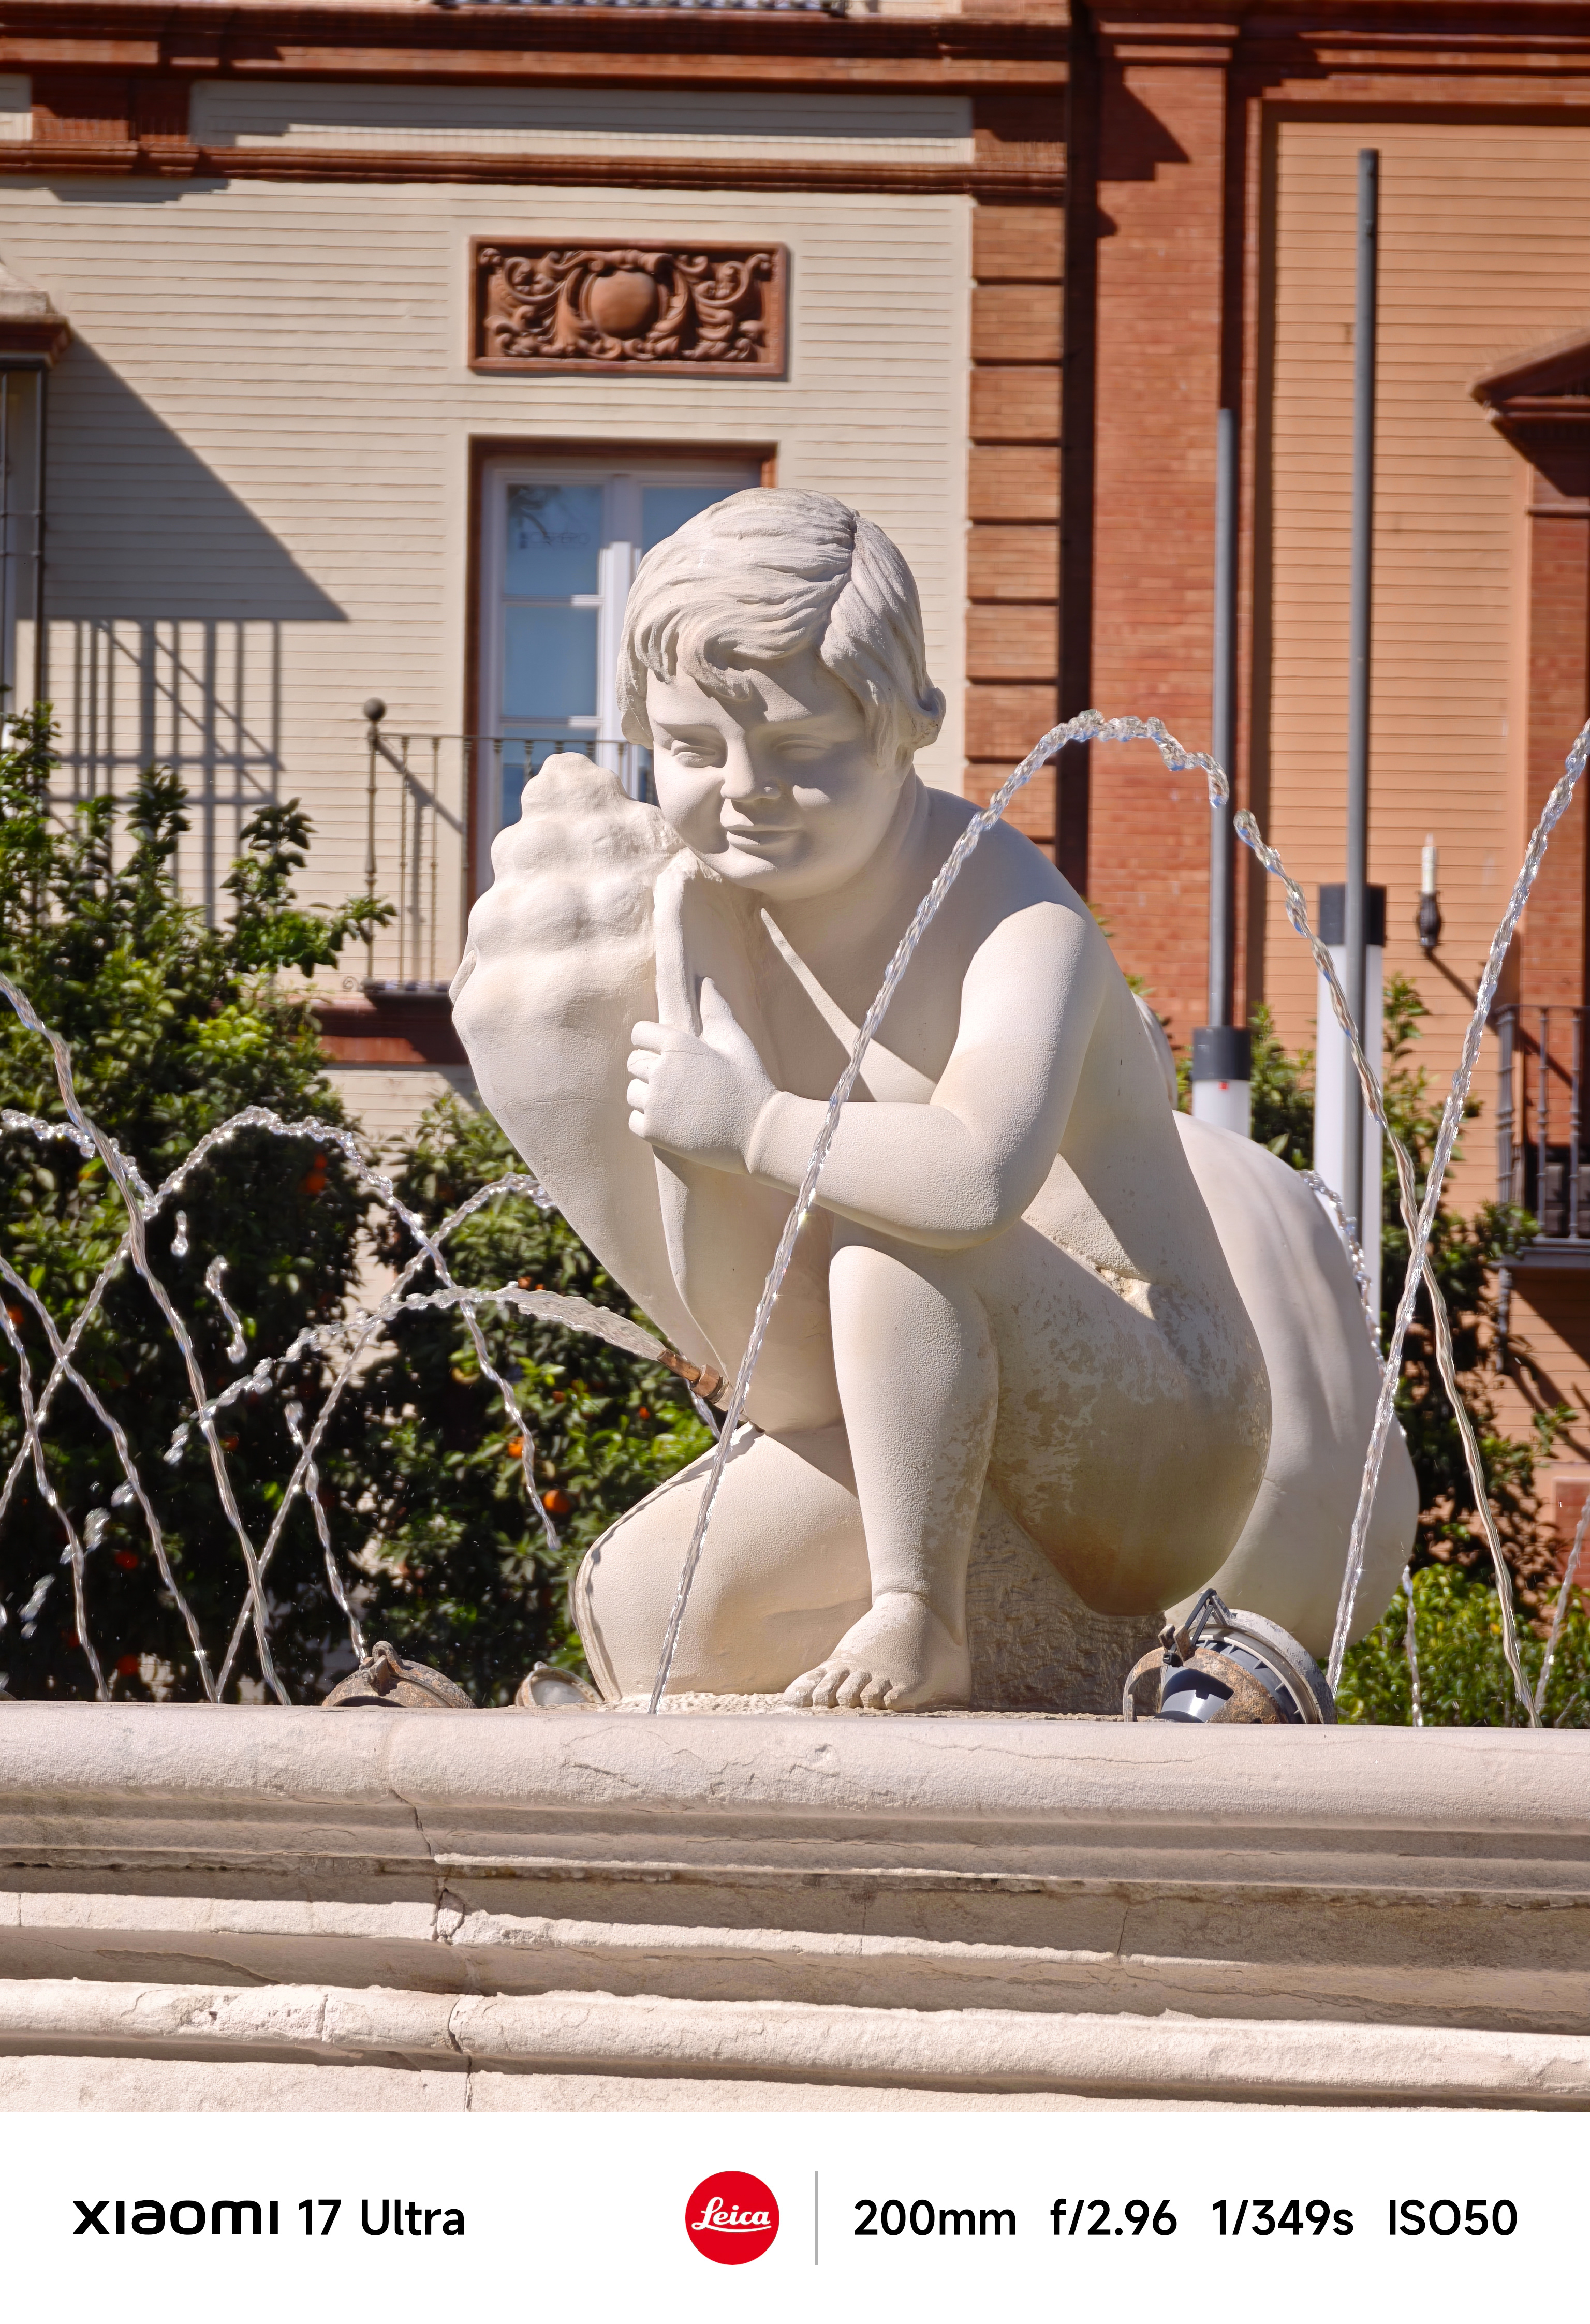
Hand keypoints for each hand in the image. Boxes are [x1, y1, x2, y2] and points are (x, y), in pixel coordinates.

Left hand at [627, 977, 776, 1172]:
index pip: (639, 1033)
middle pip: (633, 1063)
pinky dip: (649, 1122)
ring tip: (677, 1103)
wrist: (758, 1130)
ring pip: (632, 1092)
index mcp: (677, 1044)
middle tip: (677, 1082)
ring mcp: (655, 1102)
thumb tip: (705, 981)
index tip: (666, 1053)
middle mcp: (660, 1070)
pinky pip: (634, 1120)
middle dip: (650, 1069)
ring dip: (648, 1096)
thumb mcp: (735, 1040)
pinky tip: (673, 1123)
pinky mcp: (653, 1130)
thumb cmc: (749, 1082)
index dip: (651, 1042)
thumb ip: (715, 1009)